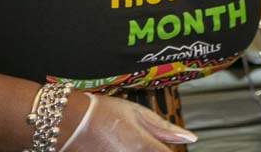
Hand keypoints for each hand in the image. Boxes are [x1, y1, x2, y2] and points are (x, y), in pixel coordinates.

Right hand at [62, 94, 196, 151]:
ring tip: (128, 139)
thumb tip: (190, 137)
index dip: (171, 149)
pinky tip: (122, 145)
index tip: (166, 146)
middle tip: (140, 138)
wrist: (71, 122)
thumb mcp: (136, 112)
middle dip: (156, 149)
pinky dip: (130, 151)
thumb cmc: (101, 113)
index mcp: (144, 147)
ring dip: (144, 151)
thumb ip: (163, 127)